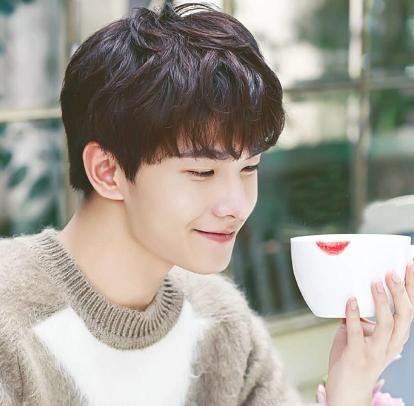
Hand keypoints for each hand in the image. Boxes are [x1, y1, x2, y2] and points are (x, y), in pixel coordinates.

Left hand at [325, 264, 413, 405]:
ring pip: (386, 324)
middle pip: (404, 316)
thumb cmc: (355, 358)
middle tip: (392, 272)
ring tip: (374, 282)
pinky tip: (350, 301)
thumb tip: (354, 291)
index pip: (409, 310)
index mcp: (396, 338)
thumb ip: (364, 316)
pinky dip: (354, 315)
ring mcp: (375, 351)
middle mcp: (391, 345)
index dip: (411, 288)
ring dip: (381, 302)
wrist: (348, 390)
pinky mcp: (357, 355)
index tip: (409, 267)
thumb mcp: (365, 334)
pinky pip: (356, 333)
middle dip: (400, 292)